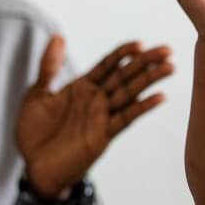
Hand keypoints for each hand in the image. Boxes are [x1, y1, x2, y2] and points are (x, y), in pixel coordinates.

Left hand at [16, 36, 172, 195]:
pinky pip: (126, 118)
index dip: (123, 54)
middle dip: (146, 62)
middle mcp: (96, 99)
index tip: (140, 43)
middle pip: (125, 75)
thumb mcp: (37, 94)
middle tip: (167, 50)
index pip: (108, 65)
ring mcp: (102, 116)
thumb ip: (49, 67)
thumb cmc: (34, 133)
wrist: (34, 168)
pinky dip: (142, 107)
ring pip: (130, 93)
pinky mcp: (104, 134)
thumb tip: (58, 36)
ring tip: (170, 67)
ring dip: (150, 80)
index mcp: (82, 87)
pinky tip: (159, 97)